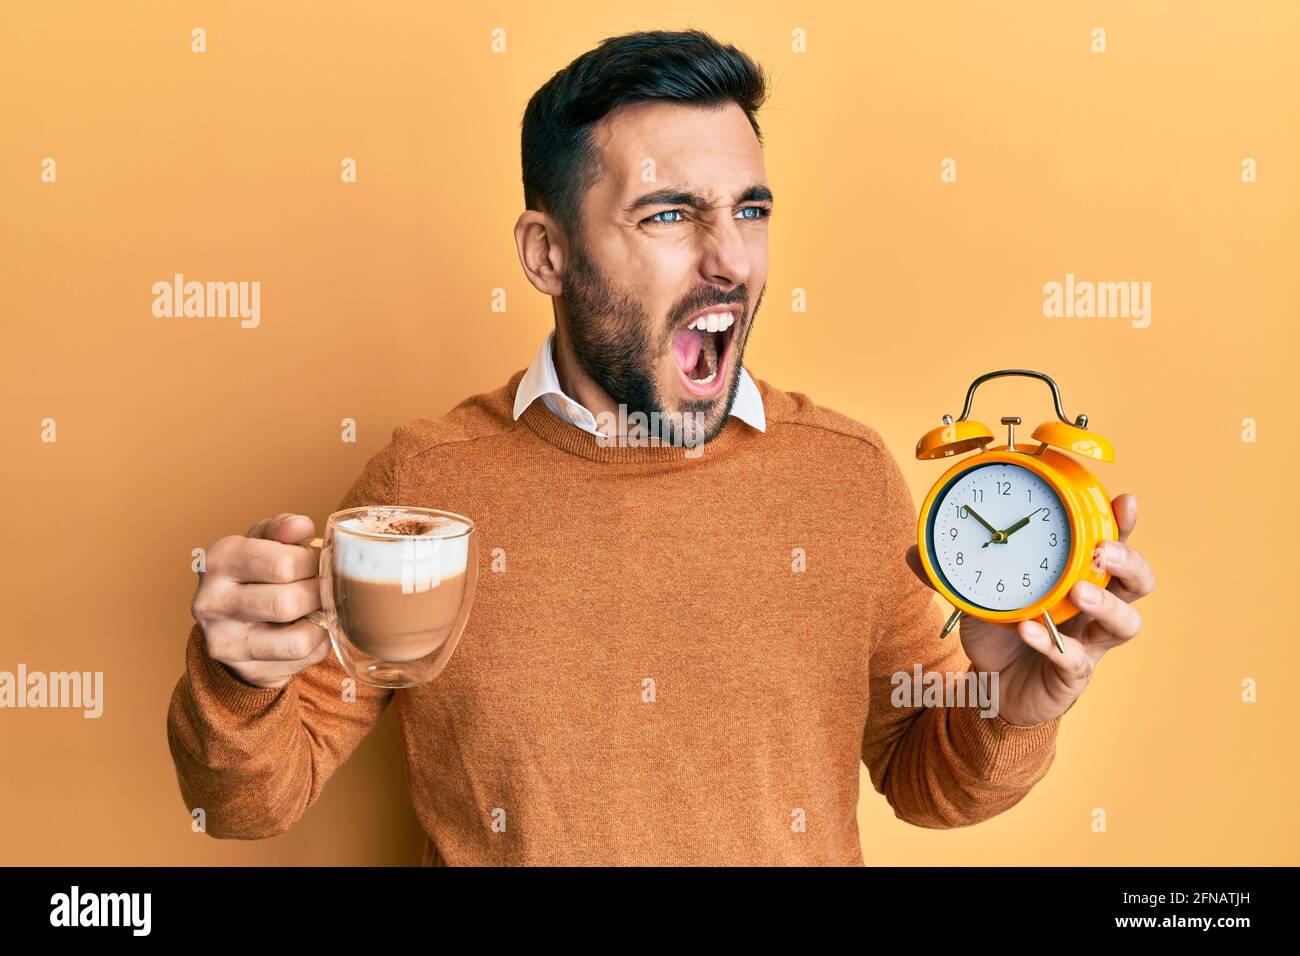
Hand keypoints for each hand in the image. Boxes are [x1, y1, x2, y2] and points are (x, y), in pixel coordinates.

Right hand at [190, 513, 329, 688]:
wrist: (234, 622)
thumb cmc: (256, 572)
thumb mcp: (264, 541)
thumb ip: (283, 528)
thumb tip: (301, 526)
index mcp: (217, 560)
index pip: (282, 564)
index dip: (312, 562)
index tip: (315, 561)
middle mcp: (211, 603)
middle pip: (289, 603)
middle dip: (318, 592)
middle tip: (322, 585)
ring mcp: (225, 642)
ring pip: (298, 639)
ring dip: (321, 620)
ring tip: (318, 606)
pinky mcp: (247, 670)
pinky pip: (303, 658)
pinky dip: (318, 641)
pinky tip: (309, 627)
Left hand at [906, 493, 1154, 725]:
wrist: (991, 688)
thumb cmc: (997, 634)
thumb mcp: (973, 596)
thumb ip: (949, 574)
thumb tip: (913, 550)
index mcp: (1079, 577)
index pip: (1113, 544)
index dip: (1125, 524)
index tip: (1125, 500)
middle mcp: (1095, 609)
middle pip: (1137, 582)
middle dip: (1129, 561)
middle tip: (1105, 549)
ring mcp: (1090, 643)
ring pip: (1126, 623)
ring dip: (1106, 604)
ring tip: (1080, 592)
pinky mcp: (1073, 675)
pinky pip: (1073, 658)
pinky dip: (1051, 642)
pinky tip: (1029, 630)